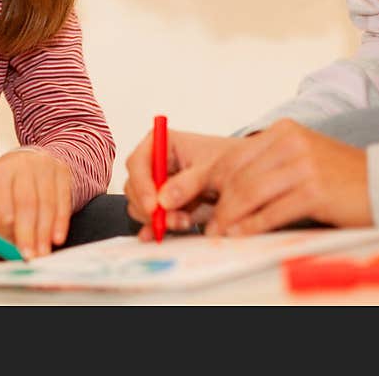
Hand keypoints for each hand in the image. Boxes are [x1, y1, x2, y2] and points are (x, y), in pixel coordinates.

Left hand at [0, 148, 71, 258]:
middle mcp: (22, 165)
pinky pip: (63, 199)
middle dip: (28, 234)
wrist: (27, 158)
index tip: (9, 247)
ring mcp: (44, 166)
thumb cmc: (3, 182)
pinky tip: (57, 238)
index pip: (4, 205)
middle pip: (26, 204)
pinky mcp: (61, 170)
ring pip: (47, 203)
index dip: (7, 230)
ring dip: (45, 232)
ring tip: (43, 252)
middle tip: (29, 256)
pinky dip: (61, 221)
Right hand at [123, 128, 240, 240]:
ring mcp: (156, 185)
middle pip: (134, 187)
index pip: (137, 163)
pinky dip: (157, 228)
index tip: (153, 206)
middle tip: (173, 220)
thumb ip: (187, 183)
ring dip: (159, 218)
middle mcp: (154, 163)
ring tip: (185, 221)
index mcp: (161, 143)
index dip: (141, 185)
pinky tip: (163, 234)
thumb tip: (163, 201)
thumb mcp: (211, 168)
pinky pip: (150, 219)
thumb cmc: (227, 160)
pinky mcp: (162, 205)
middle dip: (151, 207)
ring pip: (141, 206)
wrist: (243, 173)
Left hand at [195, 119, 371, 235]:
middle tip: (198, 223)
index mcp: (281, 132)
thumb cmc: (337, 179)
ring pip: (248, 192)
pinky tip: (239, 235)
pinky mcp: (315, 188)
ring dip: (228, 217)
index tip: (173, 196)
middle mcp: (289, 141)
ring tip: (218, 234)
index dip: (198, 178)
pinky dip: (251, 225)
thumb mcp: (296, 163)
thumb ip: (262, 171)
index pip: (229, 156)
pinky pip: (272, 210)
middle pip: (234, 173)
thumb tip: (221, 196)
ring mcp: (302, 163)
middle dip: (210, 201)